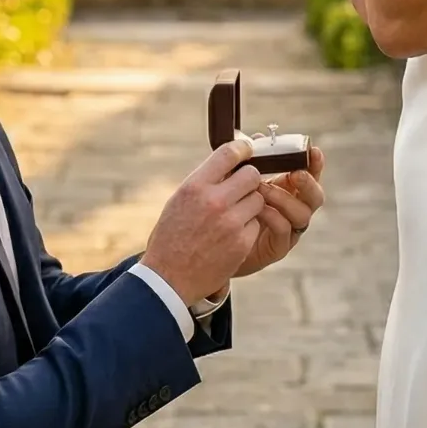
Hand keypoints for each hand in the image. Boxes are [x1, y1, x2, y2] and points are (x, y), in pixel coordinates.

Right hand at [143, 140, 266, 305]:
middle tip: (243, 188)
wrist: (168, 278)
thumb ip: (204, 181)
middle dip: (250, 180)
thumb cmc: (171, 237)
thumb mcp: (179, 201)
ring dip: (251, 204)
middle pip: (252, 175)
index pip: (228, 153)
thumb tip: (230, 163)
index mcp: (195, 186)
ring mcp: (230, 222)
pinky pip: (256, 224)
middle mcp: (214, 201)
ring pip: (258, 199)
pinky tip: (232, 236)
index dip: (243, 148)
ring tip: (234, 215)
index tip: (248, 149)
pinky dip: (249, 227)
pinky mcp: (241, 242)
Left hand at [234, 148, 325, 276]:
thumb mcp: (238, 181)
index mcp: (288, 189)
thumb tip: (257, 137)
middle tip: (295, 173)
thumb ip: (251, 162)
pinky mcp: (278, 247)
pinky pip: (284, 230)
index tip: (313, 151)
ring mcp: (289, 229)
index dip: (314, 163)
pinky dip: (274, 216)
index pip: (309, 174)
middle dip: (308, 183)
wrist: (213, 242)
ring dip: (284, 198)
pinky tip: (258, 209)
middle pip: (315, 196)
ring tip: (263, 189)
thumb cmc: (227, 208)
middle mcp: (293, 209)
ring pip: (302, 214)